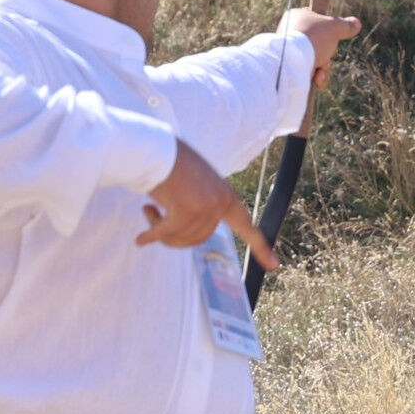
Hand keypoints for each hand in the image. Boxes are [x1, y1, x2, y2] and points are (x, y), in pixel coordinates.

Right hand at [136, 140, 280, 272]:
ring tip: (148, 210)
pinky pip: (167, 234)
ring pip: (181, 238)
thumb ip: (198, 209)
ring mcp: (206, 206)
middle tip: (153, 215)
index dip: (260, 246)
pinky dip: (151, 236)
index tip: (274, 266)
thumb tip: (183, 239)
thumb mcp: (193, 187)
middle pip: (199, 239)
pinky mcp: (187, 209)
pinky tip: (140, 239)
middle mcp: (220, 201)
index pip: (246, 224)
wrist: (156, 147)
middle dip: (174, 234)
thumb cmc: (169, 165)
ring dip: (160, 231)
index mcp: (226, 195)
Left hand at [281, 7, 360, 89]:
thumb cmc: (313, 38)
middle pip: (319, 42)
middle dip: (328, 52)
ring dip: (323, 67)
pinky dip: (315, 76)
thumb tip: (357, 23)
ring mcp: (288, 50)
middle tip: (328, 53)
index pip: (318, 20)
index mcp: (297, 16)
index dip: (330, 28)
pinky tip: (316, 78)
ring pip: (315, 58)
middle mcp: (289, 32)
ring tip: (320, 70)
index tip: (334, 34)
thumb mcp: (335, 28)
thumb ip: (346, 25)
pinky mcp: (288, 67)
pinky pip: (307, 70)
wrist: (293, 62)